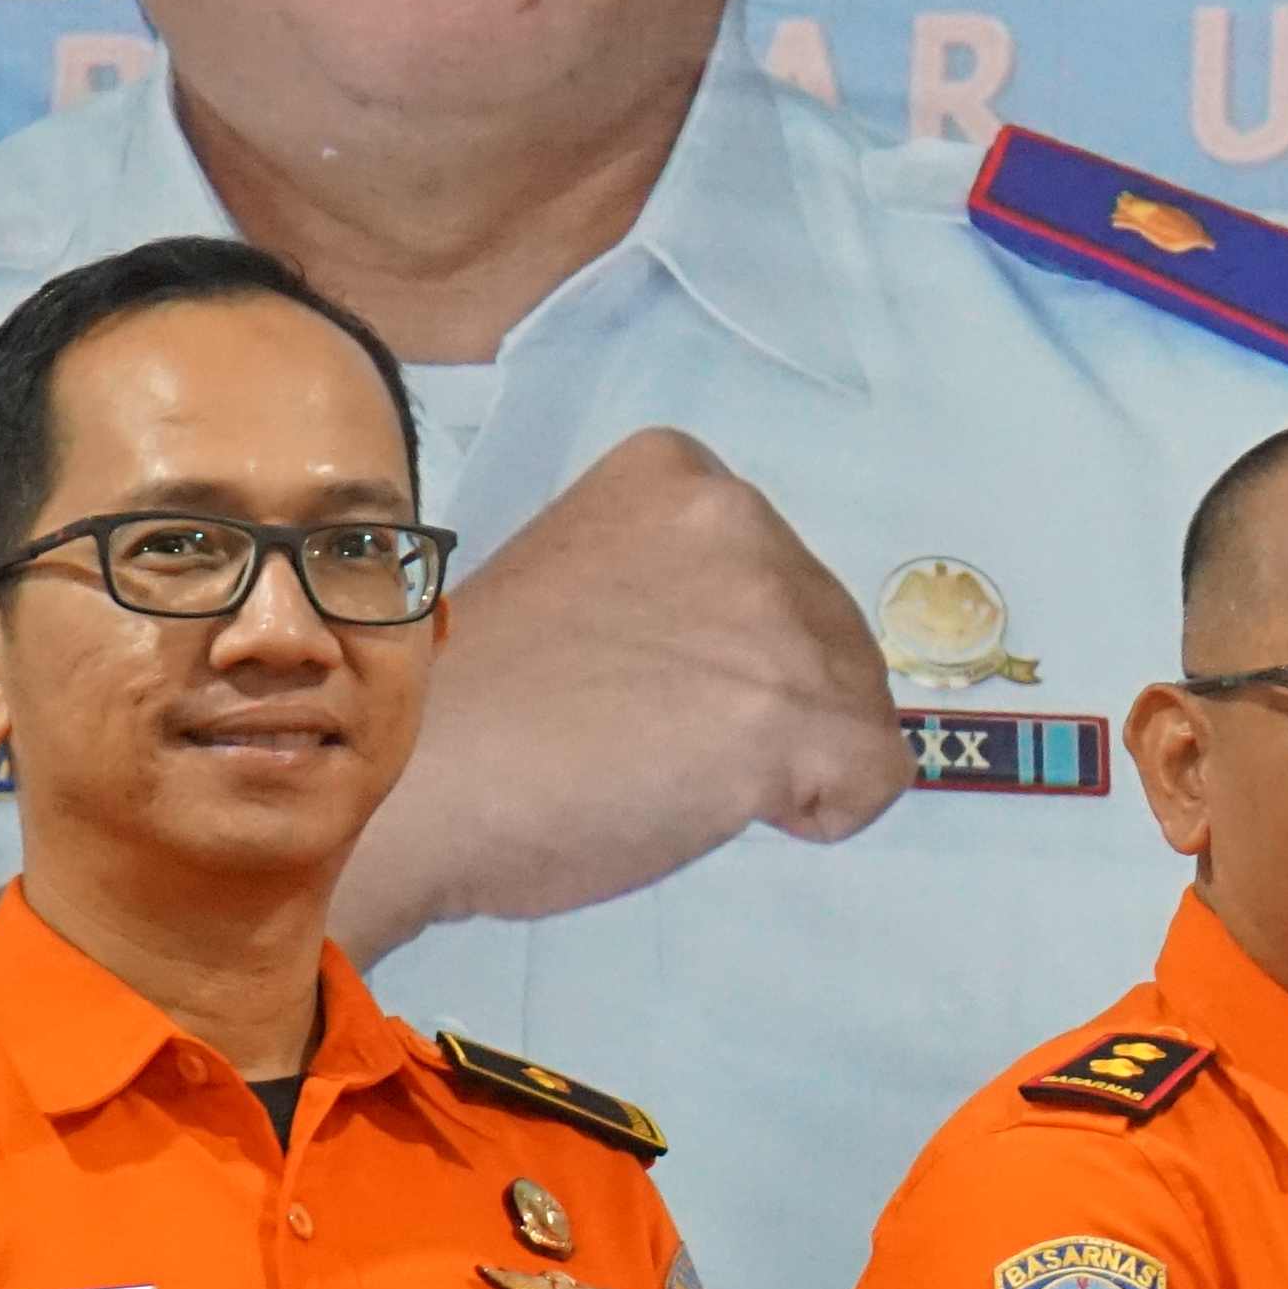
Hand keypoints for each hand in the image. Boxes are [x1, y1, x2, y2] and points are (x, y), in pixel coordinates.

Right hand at [335, 430, 909, 955]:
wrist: (410, 780)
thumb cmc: (471, 702)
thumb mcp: (581, 580)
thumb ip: (671, 589)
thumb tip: (739, 658)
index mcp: (680, 476)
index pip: (781, 571)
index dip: (733, 648)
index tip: (643, 683)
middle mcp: (740, 521)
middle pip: (834, 633)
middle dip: (769, 701)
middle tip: (648, 741)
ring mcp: (773, 616)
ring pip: (859, 703)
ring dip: (788, 757)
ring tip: (668, 772)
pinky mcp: (794, 714)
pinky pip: (877, 775)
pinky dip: (822, 812)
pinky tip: (720, 807)